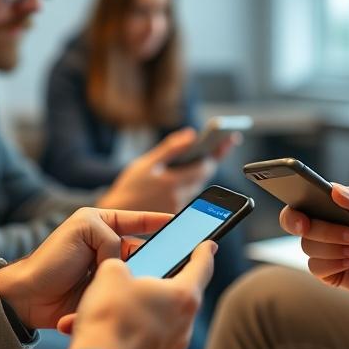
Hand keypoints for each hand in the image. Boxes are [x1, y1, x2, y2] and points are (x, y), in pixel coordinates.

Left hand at [0, 207, 171, 329]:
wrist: (27, 298)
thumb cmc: (50, 260)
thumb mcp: (82, 231)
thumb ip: (110, 239)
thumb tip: (124, 264)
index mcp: (102, 226)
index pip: (138, 221)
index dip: (159, 222)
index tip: (180, 222)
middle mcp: (108, 249)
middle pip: (142, 251)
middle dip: (155, 258)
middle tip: (173, 263)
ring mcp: (108, 273)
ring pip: (135, 275)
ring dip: (138, 281)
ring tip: (146, 286)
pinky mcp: (106, 296)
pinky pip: (122, 295)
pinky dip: (123, 298)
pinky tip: (125, 302)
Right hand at [60, 241, 216, 348]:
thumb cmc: (110, 317)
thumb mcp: (111, 273)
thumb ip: (121, 265)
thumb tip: (119, 274)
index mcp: (183, 296)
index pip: (202, 267)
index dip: (204, 252)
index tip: (209, 246)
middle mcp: (185, 324)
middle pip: (179, 297)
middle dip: (162, 287)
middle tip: (145, 278)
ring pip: (161, 323)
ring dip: (143, 314)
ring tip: (115, 310)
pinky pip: (147, 345)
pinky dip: (133, 337)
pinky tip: (111, 334)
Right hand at [98, 128, 215, 212]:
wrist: (118, 214)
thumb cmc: (130, 187)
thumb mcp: (146, 163)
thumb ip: (171, 148)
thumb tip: (191, 135)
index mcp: (173, 183)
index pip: (205, 167)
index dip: (217, 152)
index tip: (229, 139)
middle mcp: (180, 197)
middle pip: (205, 176)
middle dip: (210, 160)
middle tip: (219, 144)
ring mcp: (180, 206)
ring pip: (198, 185)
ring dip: (201, 171)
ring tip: (204, 155)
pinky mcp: (178, 212)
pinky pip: (191, 193)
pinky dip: (192, 182)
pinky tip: (188, 173)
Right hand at [281, 184, 348, 309]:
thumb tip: (336, 192)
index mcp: (337, 203)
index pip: (301, 199)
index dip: (294, 207)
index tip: (303, 218)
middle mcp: (327, 224)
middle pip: (297, 223)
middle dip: (317, 230)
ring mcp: (328, 248)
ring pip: (308, 246)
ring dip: (333, 247)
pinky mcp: (332, 271)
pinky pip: (316, 268)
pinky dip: (333, 264)